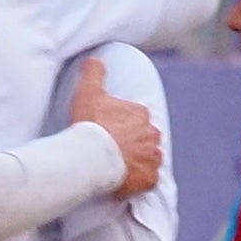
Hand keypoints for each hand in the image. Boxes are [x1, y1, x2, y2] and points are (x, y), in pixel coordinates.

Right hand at [67, 56, 162, 196]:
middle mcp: (151, 134)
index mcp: (140, 114)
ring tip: (118, 168)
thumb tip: (94, 58)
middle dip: (133, 144)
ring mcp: (152, 157)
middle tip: (113, 151)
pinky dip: (139, 182)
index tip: (110, 132)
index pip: (136, 118)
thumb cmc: (90, 126)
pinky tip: (125, 182)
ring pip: (149, 158)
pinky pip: (148, 180)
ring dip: (138, 162)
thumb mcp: (88, 93)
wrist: (90, 157)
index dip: (122, 126)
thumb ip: (93, 74)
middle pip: (145, 138)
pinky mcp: (148, 179)